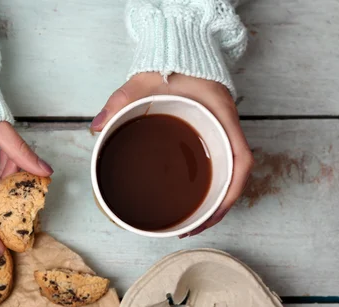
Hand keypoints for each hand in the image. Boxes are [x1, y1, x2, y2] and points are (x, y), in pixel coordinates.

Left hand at [91, 73, 252, 236]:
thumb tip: (97, 127)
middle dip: (220, 206)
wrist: (183, 47)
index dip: (232, 190)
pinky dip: (211, 185)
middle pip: (236, 175)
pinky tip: (193, 197)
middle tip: (194, 227)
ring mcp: (222, 131)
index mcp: (220, 114)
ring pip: (229, 173)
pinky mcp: (213, 132)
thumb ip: (120, 100)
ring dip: (216, 200)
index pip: (241, 159)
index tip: (214, 210)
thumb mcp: (143, 81)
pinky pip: (220, 163)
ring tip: (192, 222)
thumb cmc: (171, 63)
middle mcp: (226, 126)